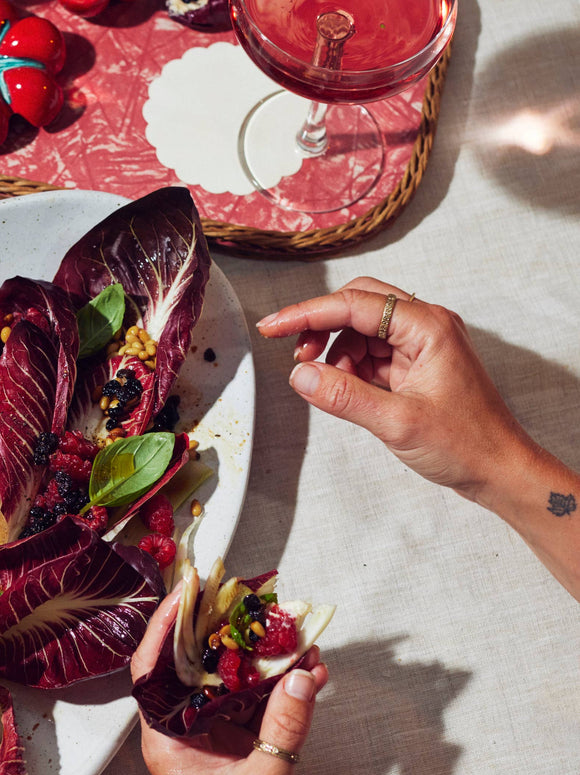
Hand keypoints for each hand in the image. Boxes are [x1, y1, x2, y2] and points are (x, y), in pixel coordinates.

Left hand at [132, 587, 327, 774]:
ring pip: (234, 685)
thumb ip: (284, 727)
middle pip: (197, 667)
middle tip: (253, 599)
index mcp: (166, 740)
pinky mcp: (246, 757)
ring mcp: (217, 746)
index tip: (192, 586)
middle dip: (226, 633)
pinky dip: (283, 691)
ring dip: (263, 661)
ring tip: (293, 632)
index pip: (154, 666)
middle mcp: (186, 736)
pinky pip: (261, 709)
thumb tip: (304, 673)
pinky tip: (312, 673)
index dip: (168, 622)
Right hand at [256, 277, 534, 499]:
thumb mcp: (398, 423)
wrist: (500, 471)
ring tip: (328, 386)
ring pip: (363, 329)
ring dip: (337, 352)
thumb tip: (301, 375)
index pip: (354, 304)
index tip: (273, 327)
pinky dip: (352, 369)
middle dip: (322, 327)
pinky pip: (373, 353)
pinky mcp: (418, 364)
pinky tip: (348, 392)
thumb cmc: (467, 445)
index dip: (307, 314)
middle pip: (358, 304)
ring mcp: (423, 344)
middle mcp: (427, 325)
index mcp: (428, 326)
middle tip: (296, 356)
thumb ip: (344, 396)